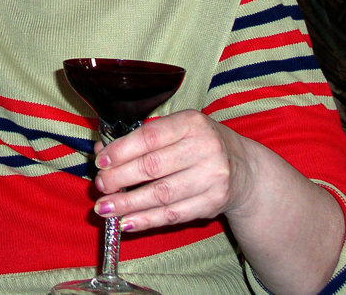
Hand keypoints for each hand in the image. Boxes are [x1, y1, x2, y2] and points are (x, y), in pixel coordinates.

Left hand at [92, 110, 255, 231]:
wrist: (245, 169)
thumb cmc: (199, 145)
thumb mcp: (177, 130)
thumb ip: (142, 139)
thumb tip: (103, 153)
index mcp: (191, 123)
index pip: (149, 137)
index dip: (121, 151)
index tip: (101, 162)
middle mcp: (205, 147)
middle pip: (153, 166)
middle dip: (120, 178)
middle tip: (100, 186)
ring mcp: (212, 177)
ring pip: (161, 194)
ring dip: (128, 204)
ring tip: (104, 208)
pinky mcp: (214, 202)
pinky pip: (173, 214)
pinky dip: (147, 220)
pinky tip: (126, 222)